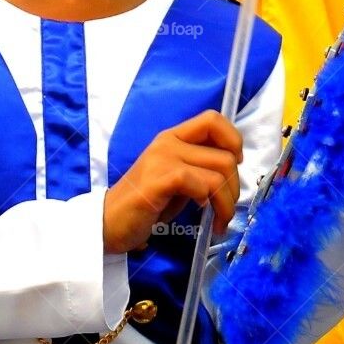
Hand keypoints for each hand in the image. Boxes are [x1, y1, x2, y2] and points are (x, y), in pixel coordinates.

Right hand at [103, 111, 241, 253]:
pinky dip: (212, 204)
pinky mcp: (160, 179)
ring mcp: (163, 158)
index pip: (213, 119)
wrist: (108, 223)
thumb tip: (231, 173)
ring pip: (219, 172)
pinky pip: (202, 185)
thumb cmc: (143, 205)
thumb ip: (198, 169)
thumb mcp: (175, 180)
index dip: (234, 140)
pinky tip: (205, 217)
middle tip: (226, 208)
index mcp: (172, 137)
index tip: (235, 164)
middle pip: (225, 153)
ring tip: (220, 221)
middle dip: (235, 186)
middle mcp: (168, 142)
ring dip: (227, 203)